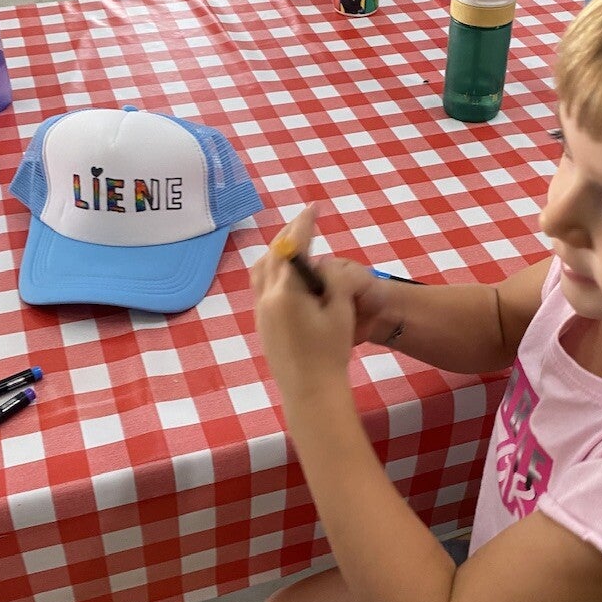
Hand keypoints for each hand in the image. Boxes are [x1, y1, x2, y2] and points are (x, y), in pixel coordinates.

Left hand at [252, 207, 388, 398]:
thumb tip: (323, 265)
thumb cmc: (330, 353)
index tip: (314, 208)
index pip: (294, 247)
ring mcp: (260, 311)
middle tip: (307, 222)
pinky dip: (272, 269)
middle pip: (273, 254)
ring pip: (262, 269)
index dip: (304, 224)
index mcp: (287, 292)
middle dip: (290, 235)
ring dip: (277, 252)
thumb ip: (333, 281)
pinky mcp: (261, 324)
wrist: (310, 392)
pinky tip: (287, 274)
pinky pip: (261, 285)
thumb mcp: (341, 312)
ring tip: (295, 245)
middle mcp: (267, 297)